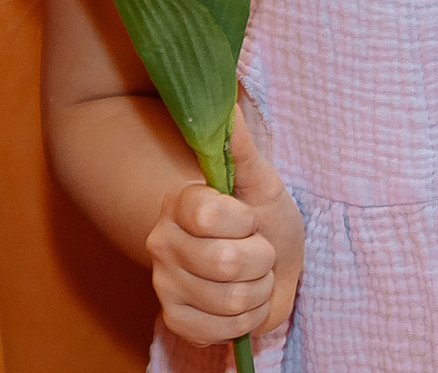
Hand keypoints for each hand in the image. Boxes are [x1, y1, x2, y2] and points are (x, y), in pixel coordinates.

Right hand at [146, 109, 301, 344]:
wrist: (276, 266)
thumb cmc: (269, 220)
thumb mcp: (264, 183)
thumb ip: (243, 150)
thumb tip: (228, 108)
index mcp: (179, 203)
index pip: (206, 214)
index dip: (242, 220)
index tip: (249, 218)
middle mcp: (161, 243)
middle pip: (225, 262)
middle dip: (261, 257)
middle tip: (258, 250)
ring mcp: (165, 286)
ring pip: (230, 298)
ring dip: (258, 289)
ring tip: (253, 275)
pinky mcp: (176, 322)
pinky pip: (223, 329)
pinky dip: (247, 318)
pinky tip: (243, 301)